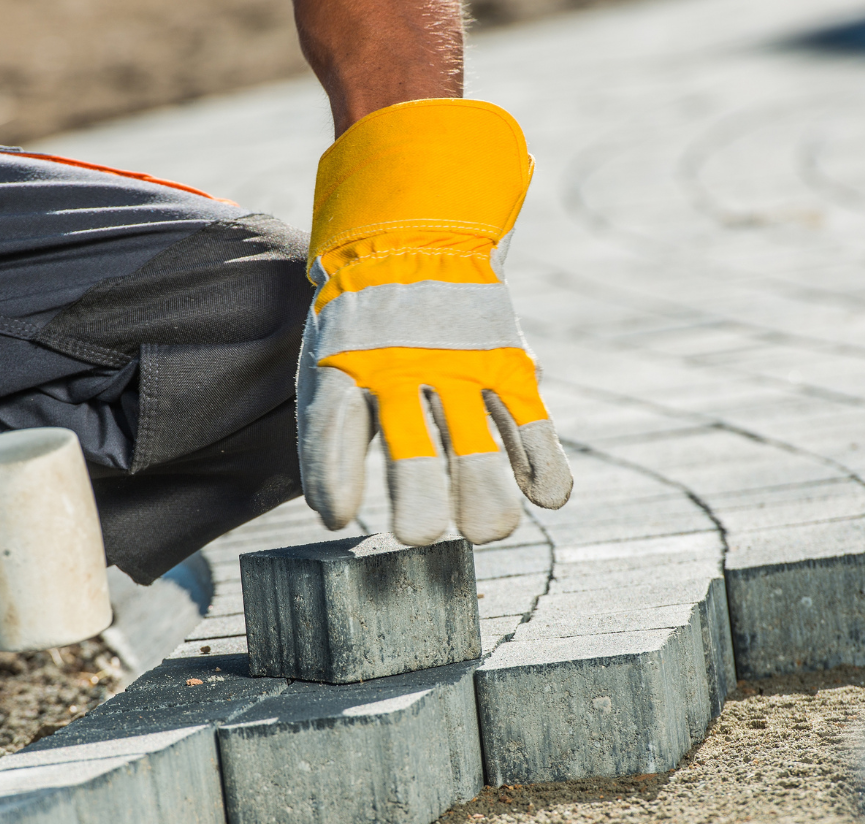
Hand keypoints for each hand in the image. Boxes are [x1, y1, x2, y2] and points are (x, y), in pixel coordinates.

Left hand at [297, 99, 572, 545]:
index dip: (336, 478)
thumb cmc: (359, 329)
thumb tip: (332, 511)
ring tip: (486, 530)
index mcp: (344, 365)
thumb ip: (331, 435)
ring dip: (485, 500)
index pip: (334, 430)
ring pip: (478, 448)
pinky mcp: (504, 363)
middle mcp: (401, 368)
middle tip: (419, 535)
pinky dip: (543, 464)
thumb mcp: (328, 365)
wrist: (412, 236)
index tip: (339, 517)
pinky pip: (530, 421)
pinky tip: (548, 497)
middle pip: (414, 454)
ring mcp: (459, 366)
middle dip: (418, 505)